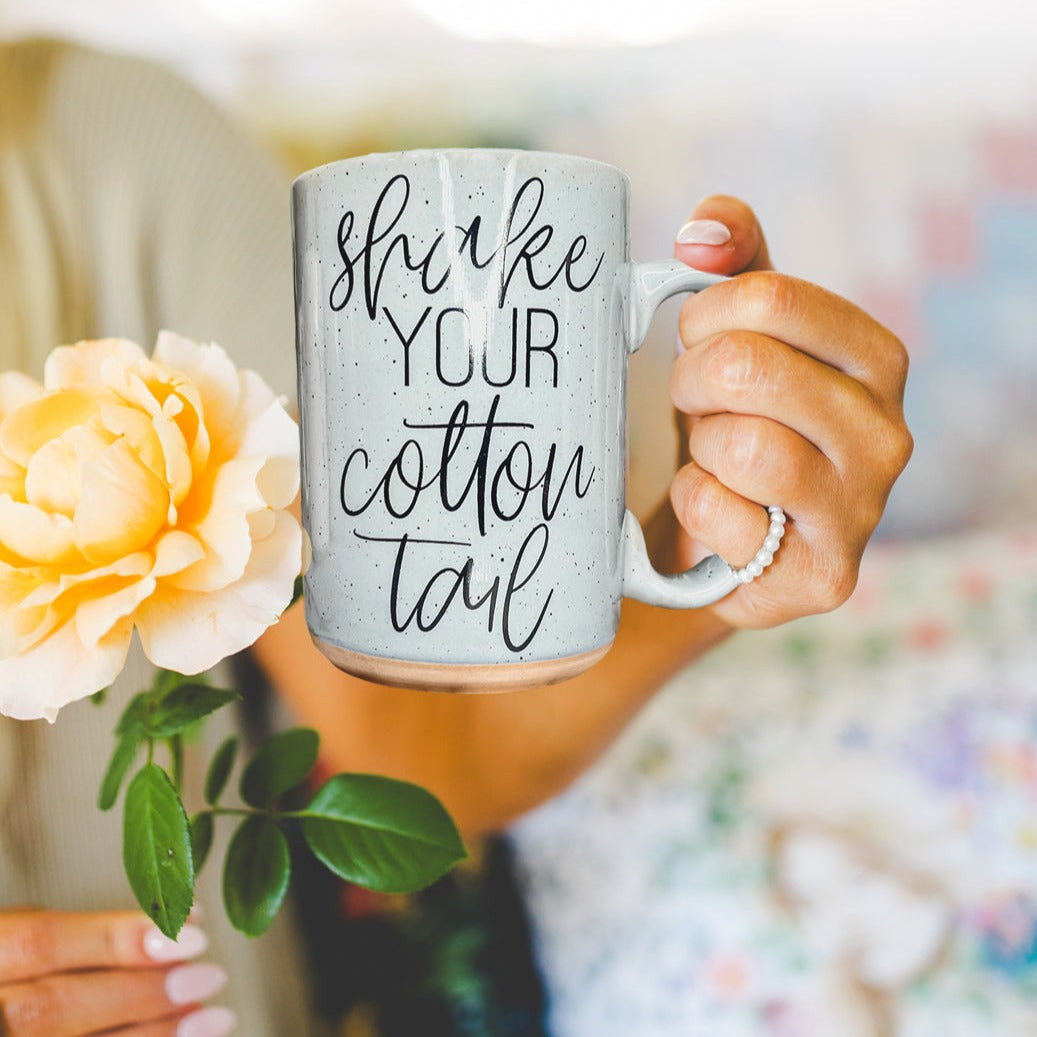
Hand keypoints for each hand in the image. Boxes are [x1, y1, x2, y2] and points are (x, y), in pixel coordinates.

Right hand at [0, 909, 235, 1036]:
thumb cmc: (13, 976)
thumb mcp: (27, 941)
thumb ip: (86, 938)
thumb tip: (183, 925)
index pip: (41, 944)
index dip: (117, 939)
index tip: (193, 934)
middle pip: (52, 1007)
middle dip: (141, 993)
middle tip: (210, 978)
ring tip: (211, 1020)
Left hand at [668, 195, 911, 627]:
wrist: (726, 535)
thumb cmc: (734, 422)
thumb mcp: (737, 337)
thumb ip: (733, 267)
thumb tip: (705, 228)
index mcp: (876, 358)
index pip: (771, 298)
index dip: (704, 315)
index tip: (694, 337)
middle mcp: (888, 433)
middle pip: (748, 368)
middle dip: (692, 381)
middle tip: (692, 400)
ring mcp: (862, 509)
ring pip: (739, 447)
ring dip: (698, 449)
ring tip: (712, 457)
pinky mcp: (825, 574)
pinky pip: (719, 514)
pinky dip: (697, 506)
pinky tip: (720, 512)